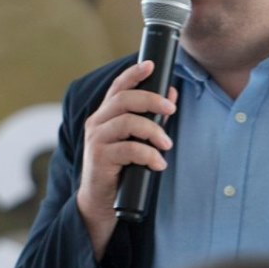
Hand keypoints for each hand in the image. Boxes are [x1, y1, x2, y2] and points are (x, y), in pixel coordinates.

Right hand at [76, 60, 176, 257]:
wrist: (100, 202)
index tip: (150, 65)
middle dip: (151, 100)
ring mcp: (96, 140)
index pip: (117, 88)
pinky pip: (128, 149)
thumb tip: (172, 95)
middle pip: (123, 99)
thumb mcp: (136, 141)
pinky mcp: (99, 158)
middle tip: (171, 110)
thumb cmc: (120, 169)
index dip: (133, 74)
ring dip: (153, 131)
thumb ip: (150, 119)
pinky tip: (158, 164)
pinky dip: (148, 155)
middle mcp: (96, 124)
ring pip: (127, 122)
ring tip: (167, 145)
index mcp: (104, 116)